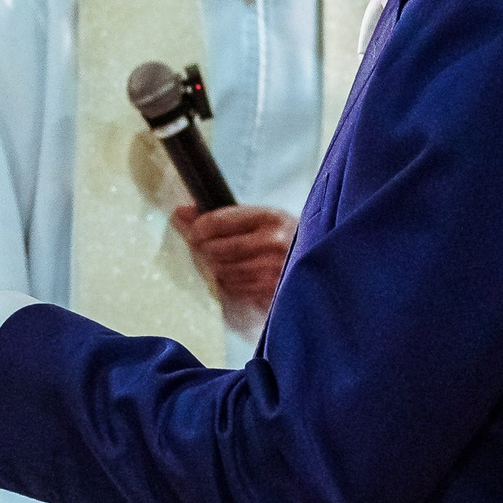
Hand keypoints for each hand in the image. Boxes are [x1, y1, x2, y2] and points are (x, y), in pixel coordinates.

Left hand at [171, 204, 296, 311]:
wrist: (321, 260)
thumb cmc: (286, 237)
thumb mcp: (262, 218)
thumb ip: (224, 215)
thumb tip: (181, 212)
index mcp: (270, 217)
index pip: (218, 222)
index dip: (198, 226)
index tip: (194, 229)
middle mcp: (273, 242)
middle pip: (215, 249)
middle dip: (202, 248)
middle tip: (200, 246)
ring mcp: (272, 269)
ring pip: (221, 270)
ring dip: (212, 267)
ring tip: (217, 260)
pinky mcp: (270, 291)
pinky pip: (232, 287)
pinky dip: (225, 281)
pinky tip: (232, 274)